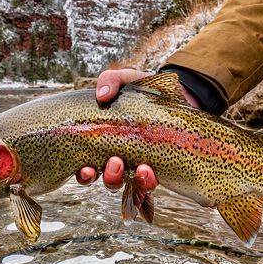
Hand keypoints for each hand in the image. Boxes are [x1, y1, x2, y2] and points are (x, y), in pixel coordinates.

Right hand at [76, 68, 198, 190]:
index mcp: (106, 140)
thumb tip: (102, 95)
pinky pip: (150, 183)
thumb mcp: (127, 79)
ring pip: (129, 184)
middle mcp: (121, 157)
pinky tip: (149, 170)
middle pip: (109, 179)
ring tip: (139, 168)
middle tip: (115, 161)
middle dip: (110, 176)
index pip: (88, 165)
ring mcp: (140, 163)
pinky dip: (147, 181)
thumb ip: (110, 80)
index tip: (85, 168)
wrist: (179, 93)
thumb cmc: (145, 89)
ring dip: (132, 180)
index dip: (83, 173)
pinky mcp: (159, 167)